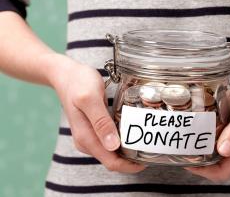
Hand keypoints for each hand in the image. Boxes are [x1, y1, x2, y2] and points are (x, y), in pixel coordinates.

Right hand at [47, 53, 144, 172]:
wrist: (65, 74)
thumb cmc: (78, 82)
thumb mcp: (90, 98)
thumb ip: (101, 122)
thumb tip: (113, 146)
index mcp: (86, 138)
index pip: (111, 162)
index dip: (130, 166)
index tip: (148, 160)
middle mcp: (87, 141)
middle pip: (113, 160)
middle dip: (132, 160)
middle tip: (152, 150)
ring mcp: (89, 136)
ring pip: (112, 152)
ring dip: (128, 152)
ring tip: (146, 143)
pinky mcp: (93, 130)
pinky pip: (110, 142)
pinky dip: (122, 141)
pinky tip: (133, 133)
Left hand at [186, 72, 229, 180]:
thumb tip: (224, 151)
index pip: (224, 172)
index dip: (203, 170)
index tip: (186, 160)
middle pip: (220, 171)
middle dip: (202, 165)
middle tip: (184, 152)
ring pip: (220, 164)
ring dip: (205, 158)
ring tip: (190, 146)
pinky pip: (222, 156)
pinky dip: (210, 151)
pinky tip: (201, 141)